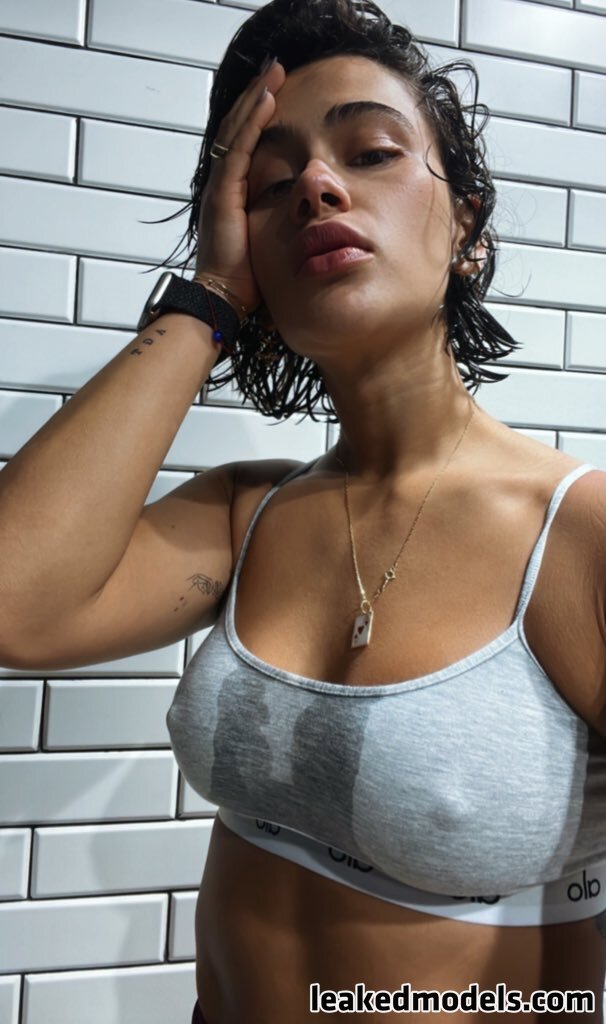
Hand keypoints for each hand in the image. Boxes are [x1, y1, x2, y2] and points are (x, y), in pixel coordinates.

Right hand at [195, 59, 285, 314]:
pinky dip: (253, 122)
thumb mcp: (266, 242)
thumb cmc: (246, 281)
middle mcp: (222, 185)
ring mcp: (220, 187)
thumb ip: (277, 222)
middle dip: (256, 98)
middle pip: (237, 129)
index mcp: (231, 195)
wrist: (223, 299)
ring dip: (256, 100)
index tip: (276, 93)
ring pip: (237, 131)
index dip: (257, 117)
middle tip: (275, 69)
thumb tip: (303, 218)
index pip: (243, 145)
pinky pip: (239, 148)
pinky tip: (267, 101)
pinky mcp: (224, 193)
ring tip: (273, 74)